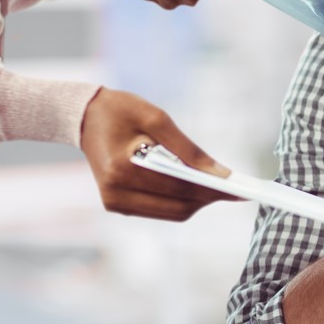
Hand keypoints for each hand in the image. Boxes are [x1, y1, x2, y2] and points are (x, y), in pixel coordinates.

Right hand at [80, 88, 234, 219]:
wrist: (84, 117)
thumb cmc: (121, 111)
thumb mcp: (157, 119)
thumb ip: (189, 149)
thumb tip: (220, 173)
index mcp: (122, 170)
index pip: (179, 188)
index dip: (212, 190)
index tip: (239, 190)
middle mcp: (115, 193)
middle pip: (178, 208)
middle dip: (208, 198)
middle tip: (235, 189)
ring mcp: (114, 203)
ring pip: (171, 213)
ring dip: (197, 201)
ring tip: (219, 187)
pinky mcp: (117, 205)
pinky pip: (159, 210)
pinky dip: (180, 201)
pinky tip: (196, 186)